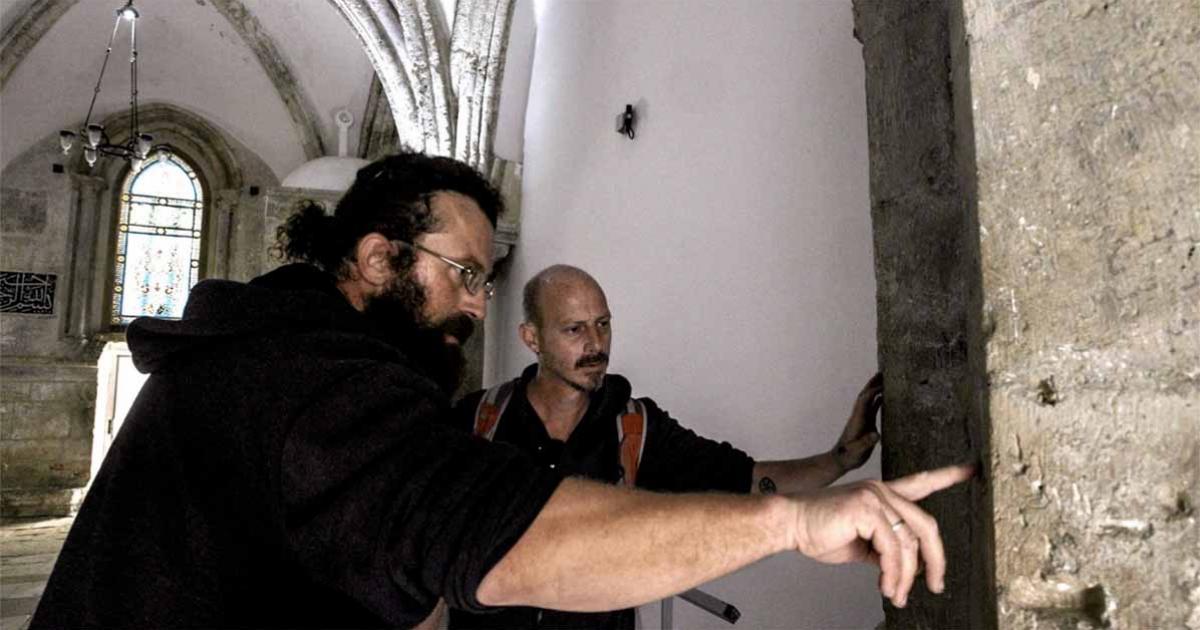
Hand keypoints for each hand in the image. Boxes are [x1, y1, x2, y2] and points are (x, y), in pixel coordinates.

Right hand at [789, 464, 974, 607]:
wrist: (790, 525)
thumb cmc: (819, 532)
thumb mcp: (860, 543)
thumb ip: (884, 548)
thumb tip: (905, 569)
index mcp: (882, 495)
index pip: (921, 482)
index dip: (947, 476)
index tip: (972, 468)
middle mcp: (882, 490)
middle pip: (926, 525)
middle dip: (936, 559)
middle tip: (936, 585)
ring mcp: (875, 496)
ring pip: (909, 543)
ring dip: (906, 576)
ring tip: (897, 595)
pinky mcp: (866, 508)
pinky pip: (892, 548)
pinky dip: (892, 574)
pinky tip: (886, 586)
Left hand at [832, 373, 882, 472]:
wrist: (842, 460)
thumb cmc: (849, 456)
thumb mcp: (857, 451)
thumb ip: (865, 443)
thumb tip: (876, 435)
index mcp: (857, 419)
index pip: (864, 400)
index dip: (873, 392)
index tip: (883, 385)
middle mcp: (859, 416)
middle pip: (865, 395)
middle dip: (873, 383)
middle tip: (882, 372)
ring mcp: (862, 419)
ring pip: (870, 400)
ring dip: (876, 389)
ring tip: (886, 380)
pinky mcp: (866, 424)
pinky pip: (873, 409)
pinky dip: (879, 401)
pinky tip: (886, 397)